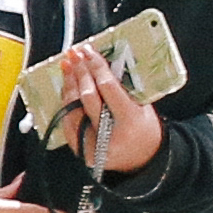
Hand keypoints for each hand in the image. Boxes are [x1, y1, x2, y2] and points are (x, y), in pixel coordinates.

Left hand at [43, 43, 163, 176]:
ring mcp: (93, 145)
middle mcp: (109, 136)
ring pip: (73, 110)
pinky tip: (67, 88)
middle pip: (88, 97)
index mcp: (130, 122)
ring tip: (67, 66)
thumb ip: (123, 89)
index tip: (88, 52)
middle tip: (75, 54)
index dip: (96, 67)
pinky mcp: (81, 151)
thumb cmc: (145, 129)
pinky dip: (67, 103)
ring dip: (69, 85)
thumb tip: (99, 65)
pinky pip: (68, 122)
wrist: (143, 160)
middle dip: (80, 73)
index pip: (108, 88)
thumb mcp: (143, 107)